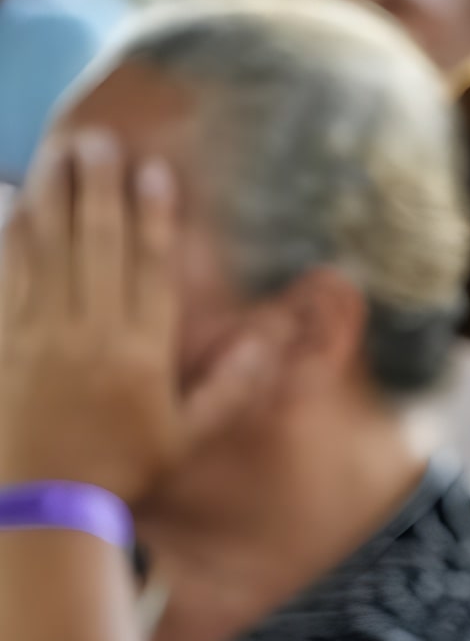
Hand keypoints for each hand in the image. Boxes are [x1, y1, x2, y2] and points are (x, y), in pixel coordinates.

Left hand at [0, 132, 263, 500]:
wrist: (43, 503)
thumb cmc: (123, 469)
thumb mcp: (190, 436)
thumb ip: (231, 386)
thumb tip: (271, 341)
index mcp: (141, 353)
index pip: (151, 268)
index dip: (154, 215)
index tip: (153, 169)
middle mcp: (90, 334)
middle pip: (96, 242)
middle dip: (96, 185)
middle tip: (97, 137)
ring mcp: (38, 333)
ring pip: (44, 246)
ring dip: (50, 192)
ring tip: (58, 149)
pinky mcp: (1, 338)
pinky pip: (2, 272)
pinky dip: (4, 231)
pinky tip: (8, 195)